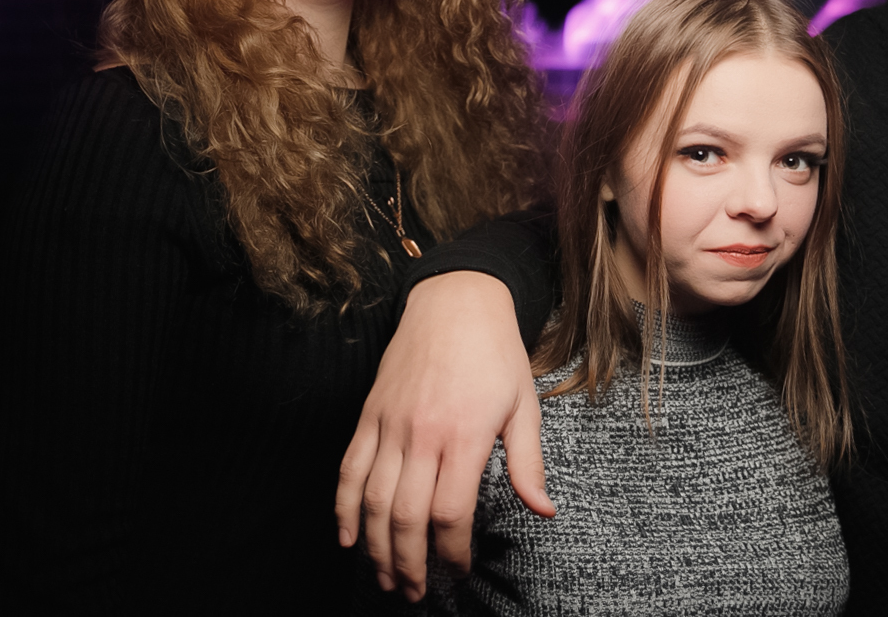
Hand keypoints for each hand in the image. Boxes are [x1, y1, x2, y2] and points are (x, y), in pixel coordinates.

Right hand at [336, 271, 554, 600]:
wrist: (455, 300)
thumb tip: (544, 510)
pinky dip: (344, 508)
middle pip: (405, 516)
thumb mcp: (525, 405)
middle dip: (408, 563)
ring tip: (385, 579)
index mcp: (465, 434)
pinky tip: (348, 537)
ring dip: (375, 547)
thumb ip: (528, 463)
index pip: (450, 512)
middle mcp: (422, 433)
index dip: (451, 551)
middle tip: (415, 592)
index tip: (458, 568)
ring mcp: (390, 424)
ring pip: (372, 500)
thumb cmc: (496, 354)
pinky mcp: (369, 414)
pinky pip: (349, 469)